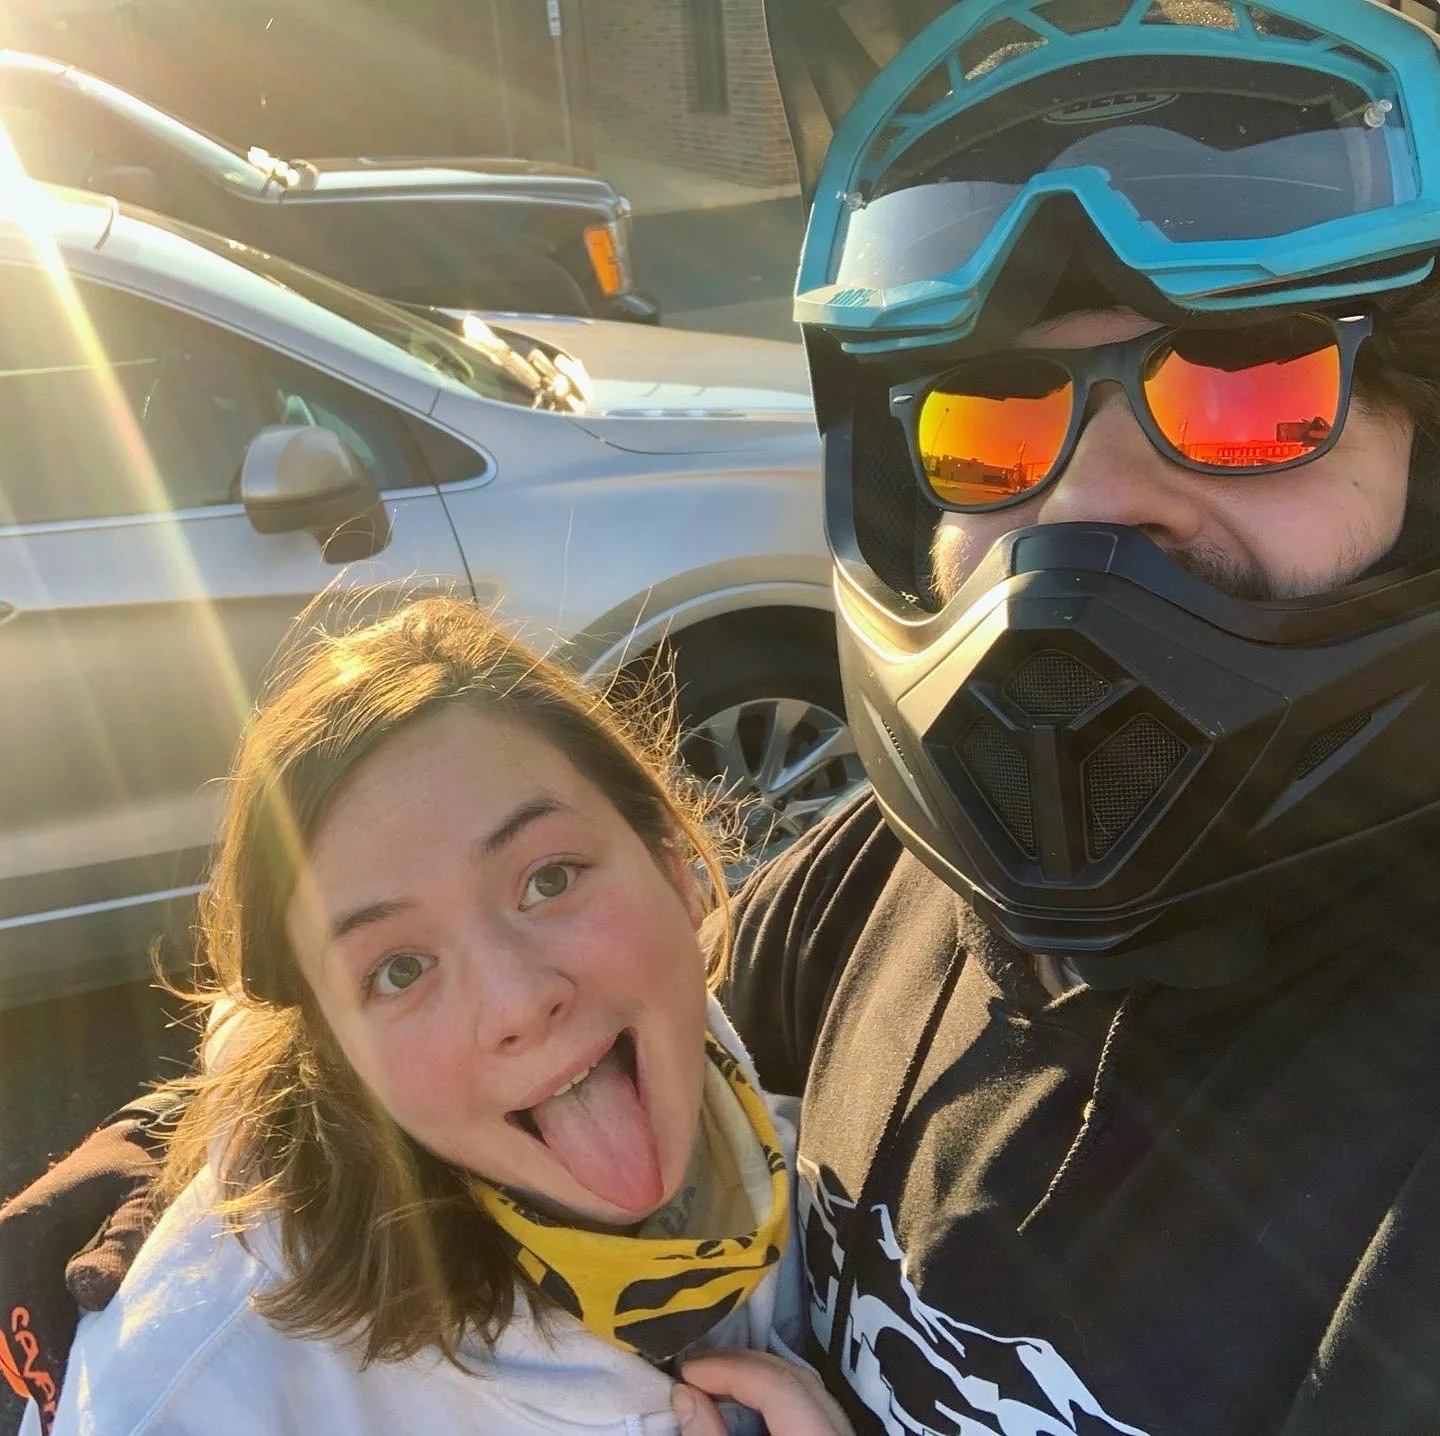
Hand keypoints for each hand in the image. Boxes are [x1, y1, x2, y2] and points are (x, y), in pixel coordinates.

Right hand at [0, 1089, 181, 1432]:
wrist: (131, 1141)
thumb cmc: (142, 1167)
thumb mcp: (143, 1196)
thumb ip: (123, 1240)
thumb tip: (90, 1293)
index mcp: (23, 1230)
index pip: (25, 1310)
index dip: (45, 1355)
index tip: (66, 1394)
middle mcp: (4, 1245)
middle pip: (12, 1325)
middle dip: (40, 1363)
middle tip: (68, 1403)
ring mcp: (7, 1256)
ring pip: (13, 1323)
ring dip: (40, 1352)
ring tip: (69, 1390)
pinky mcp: (19, 1265)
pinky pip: (24, 1310)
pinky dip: (43, 1334)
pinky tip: (69, 1358)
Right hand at [671, 1350, 853, 1435]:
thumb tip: (685, 1394)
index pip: (779, 1386)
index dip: (729, 1371)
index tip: (687, 1373)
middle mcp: (842, 1433)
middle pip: (799, 1379)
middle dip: (746, 1366)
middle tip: (699, 1370)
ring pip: (811, 1390)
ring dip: (763, 1379)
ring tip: (719, 1383)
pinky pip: (815, 1411)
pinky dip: (781, 1400)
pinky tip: (751, 1406)